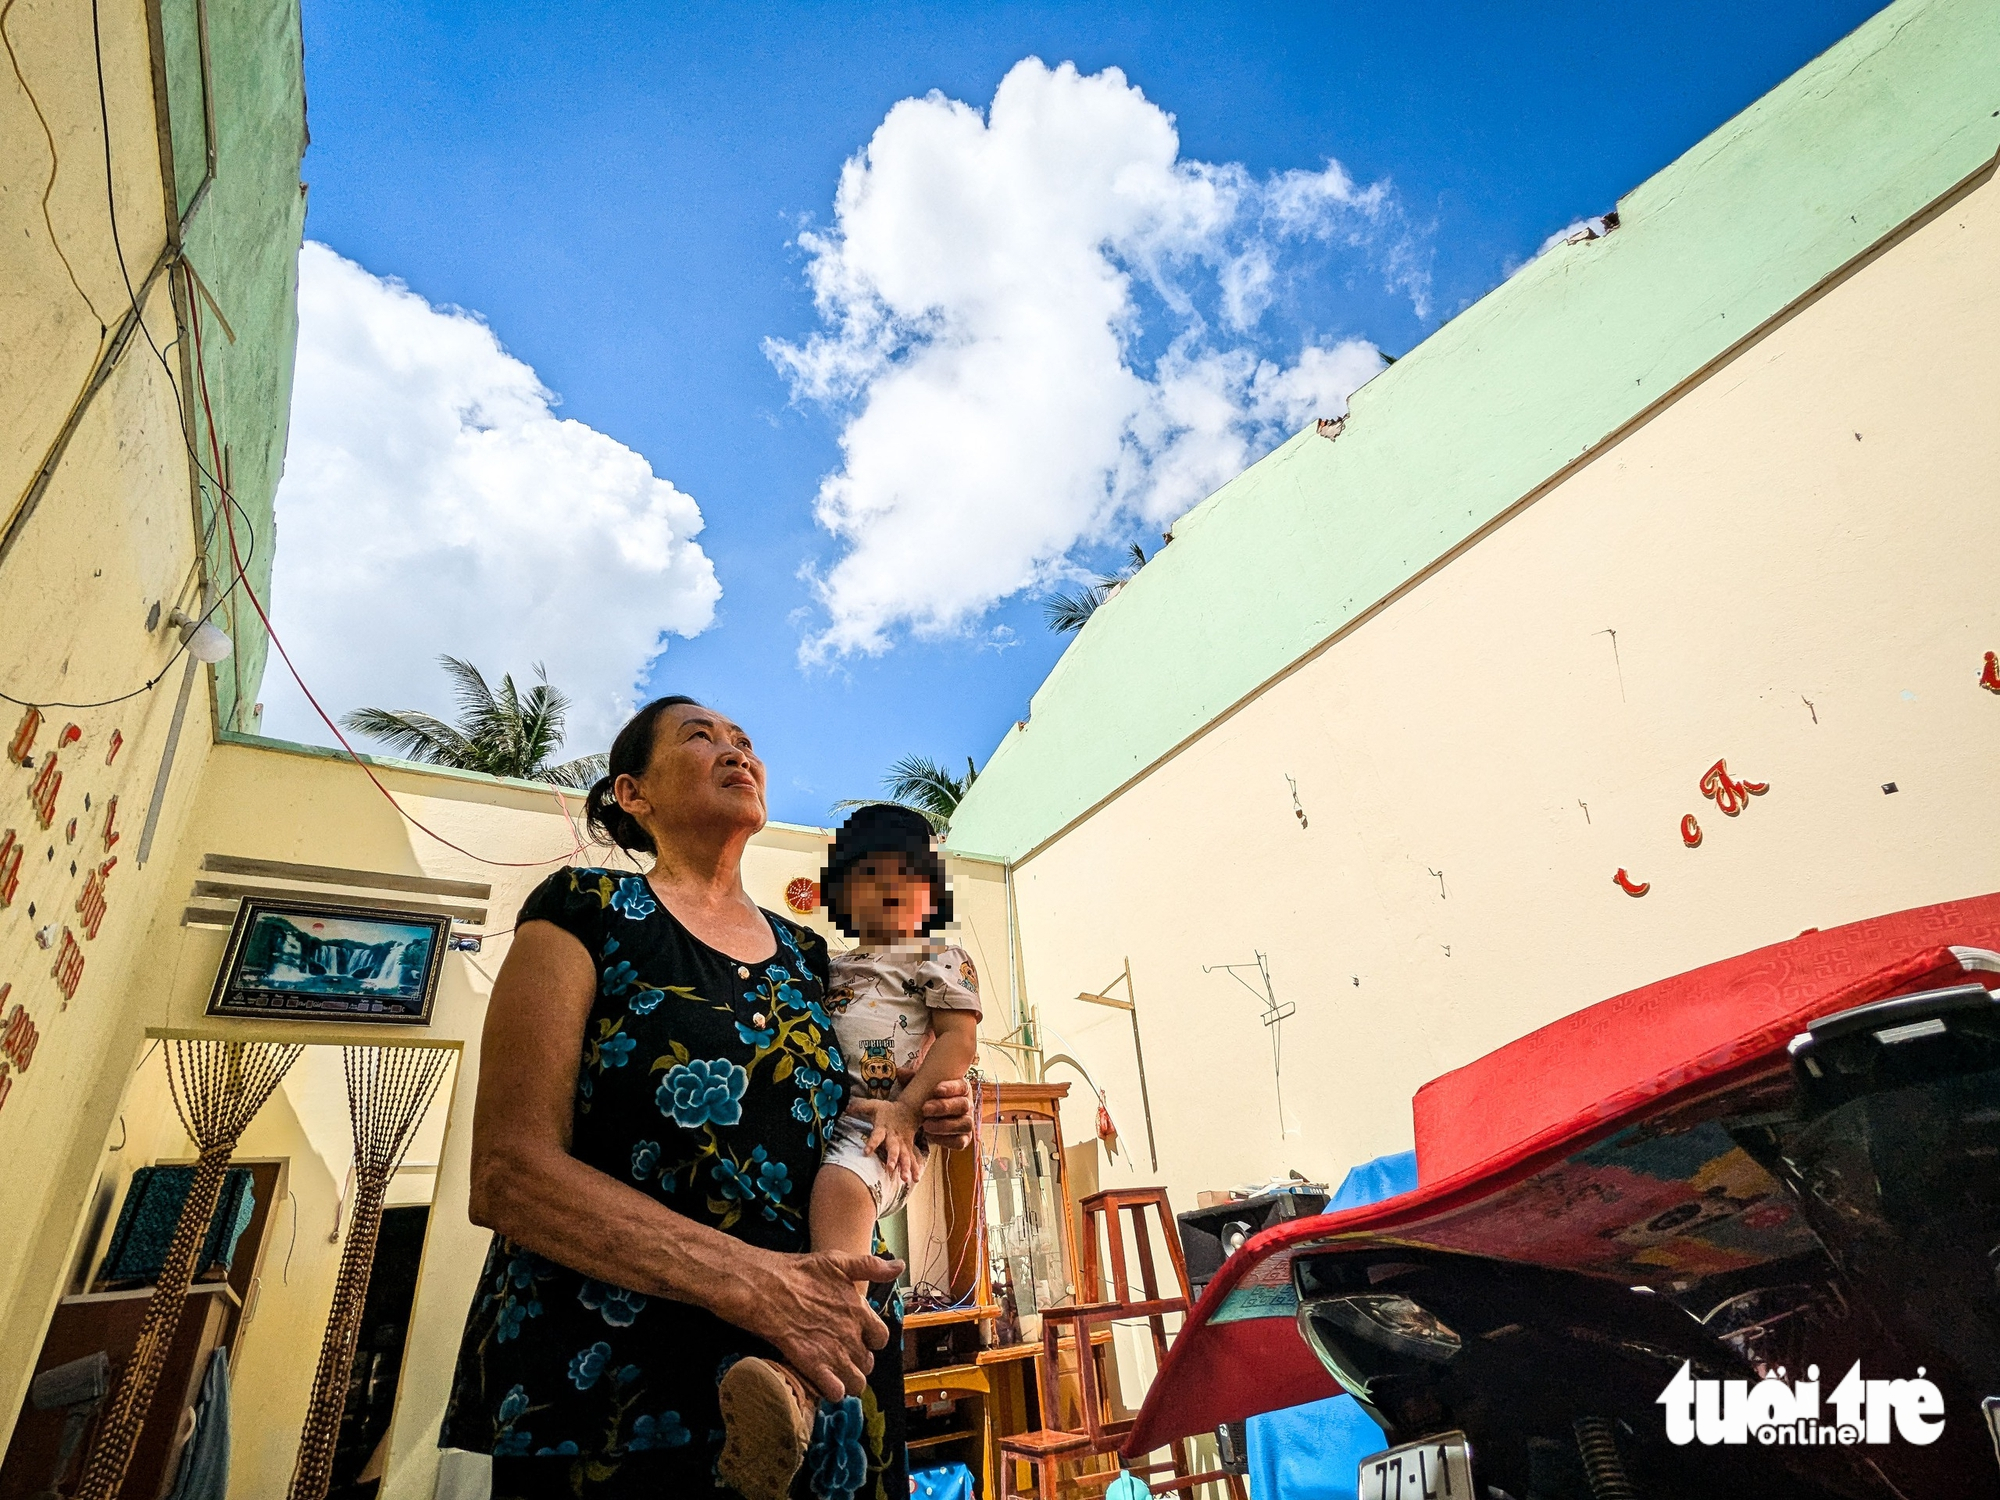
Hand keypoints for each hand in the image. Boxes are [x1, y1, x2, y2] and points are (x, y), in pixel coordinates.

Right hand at [725, 1246, 902, 1400]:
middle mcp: (850, 1334)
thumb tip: (899, 1266)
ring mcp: (832, 1351)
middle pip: (868, 1363)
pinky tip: (821, 1381)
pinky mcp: (812, 1364)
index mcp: (859, 1311)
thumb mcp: (839, 1261)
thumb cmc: (799, 1272)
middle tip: (841, 1356)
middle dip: (858, 1363)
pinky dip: (831, 1391)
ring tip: (833, 1373)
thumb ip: (871, 1266)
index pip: (881, 1338)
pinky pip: (835, 1391)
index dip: (870, 1340)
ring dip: (847, 1381)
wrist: (765, 1286)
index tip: (857, 1337)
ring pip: (856, 1383)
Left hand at [848, 1098, 923, 1184]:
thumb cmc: (887, 1110)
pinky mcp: (909, 1149)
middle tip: (891, 1168)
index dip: (872, 1143)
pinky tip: (915, 1179)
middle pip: (894, 1148)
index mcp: (883, 1128)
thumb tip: (846, 1107)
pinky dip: (915, 1169)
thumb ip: (860, 1107)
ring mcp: (903, 1144)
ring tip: (905, 1179)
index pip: (876, 1136)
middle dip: (893, 1159)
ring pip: (905, 1156)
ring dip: (905, 1167)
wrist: (909, 1110)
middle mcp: (894, 1137)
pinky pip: (913, 1160)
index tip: (866, 1152)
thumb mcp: (874, 1105)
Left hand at [915, 1074, 974, 1150]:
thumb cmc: (927, 1097)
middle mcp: (967, 1105)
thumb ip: (912, 1079)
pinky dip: (946, 1141)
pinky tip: (930, 1137)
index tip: (936, 1089)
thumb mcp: (920, 1086)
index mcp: (961, 1088)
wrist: (930, 1117)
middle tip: (925, 1109)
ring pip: (965, 1124)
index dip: (951, 1088)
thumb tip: (900, 1072)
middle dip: (944, 1107)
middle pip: (963, 1105)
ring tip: (925, 1126)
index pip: (961, 1086)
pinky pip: (960, 1142)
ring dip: (945, 1126)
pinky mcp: (963, 1139)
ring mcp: (966, 1122)